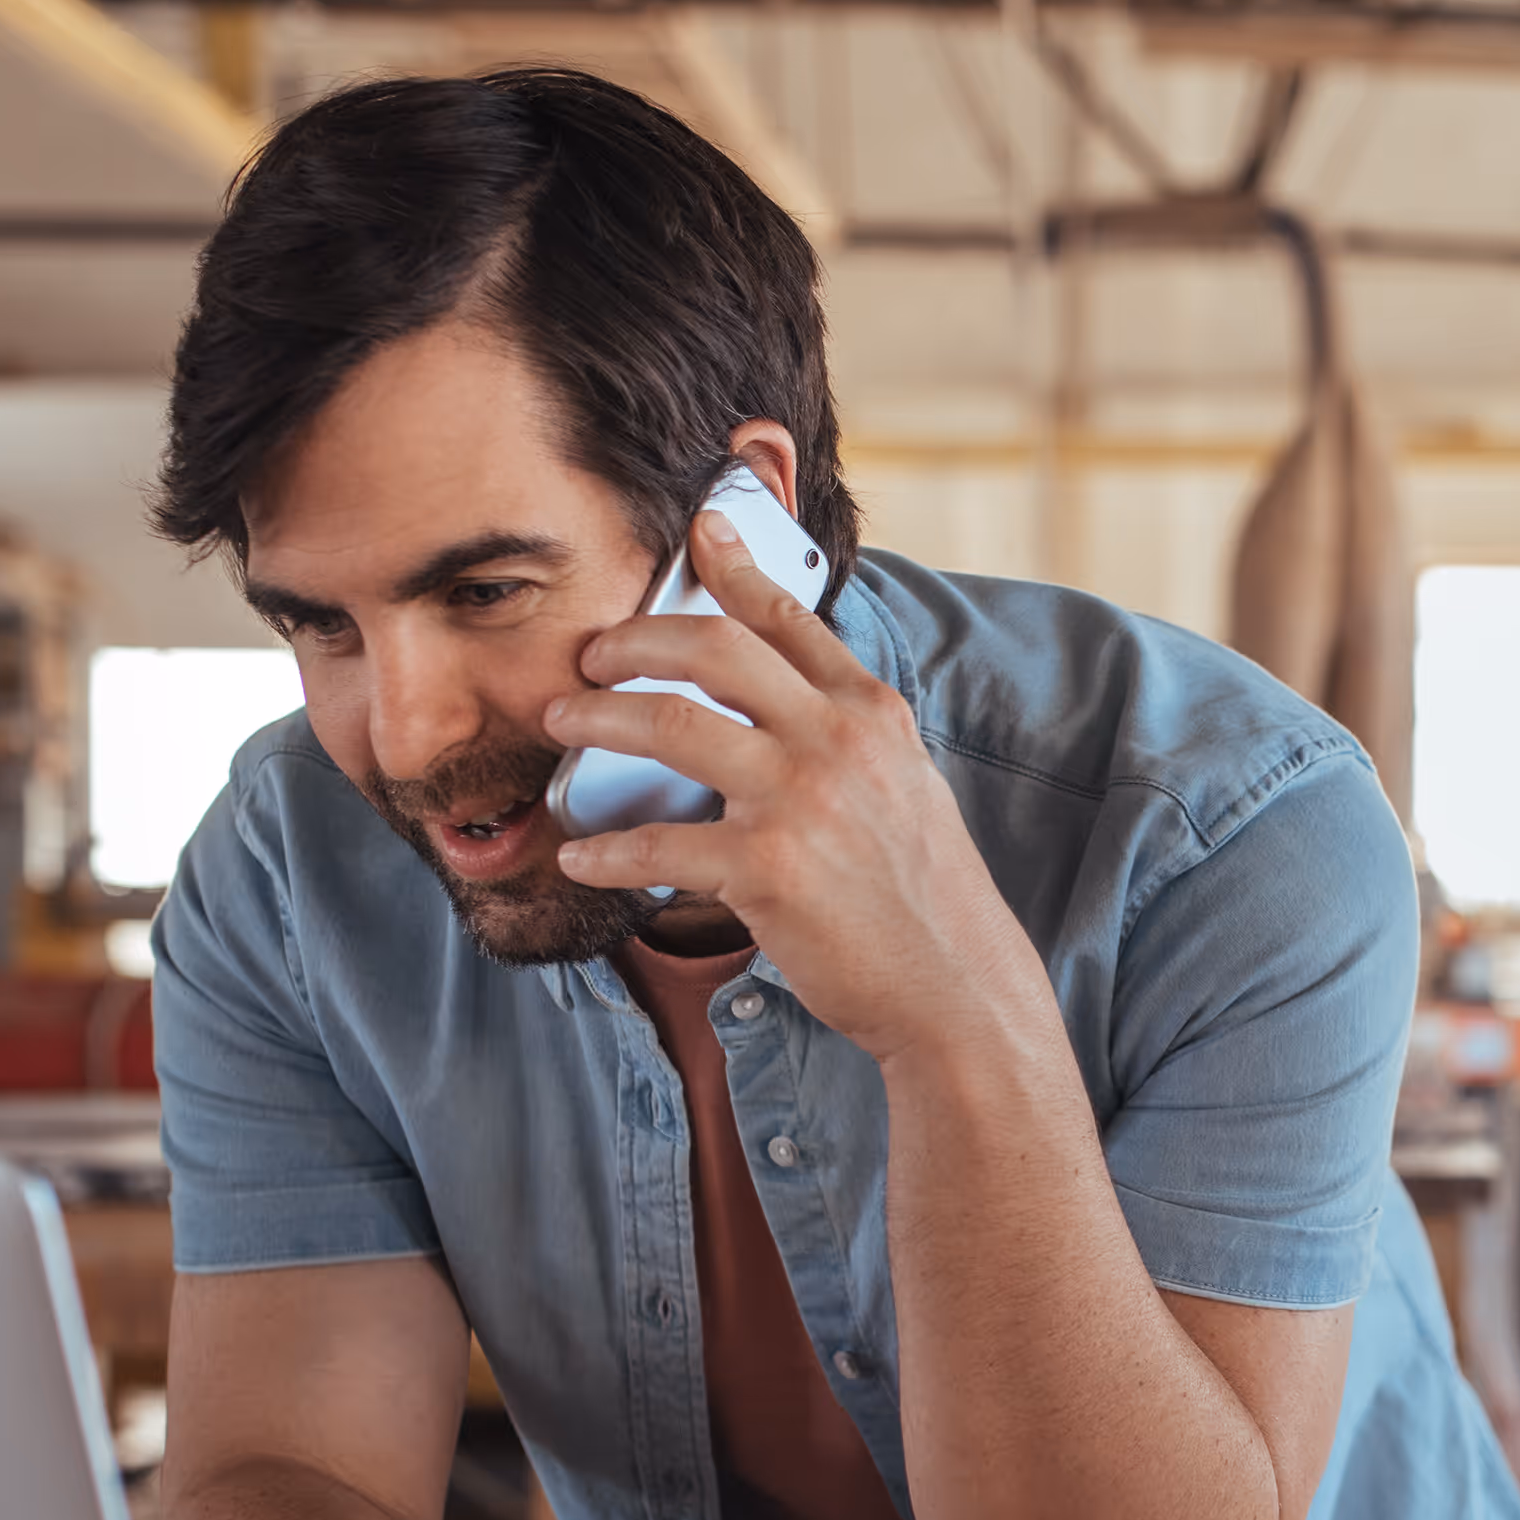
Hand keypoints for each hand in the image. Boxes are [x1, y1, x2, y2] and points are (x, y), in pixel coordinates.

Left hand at [542, 506, 1051, 1066]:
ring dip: (598, 719)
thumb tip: (789, 705)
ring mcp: (801, 801)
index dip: (736, 568)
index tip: (700, 532)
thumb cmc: (923, 897)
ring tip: (563, 725)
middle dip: (633, 640)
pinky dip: (606, 850)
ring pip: (671, 726)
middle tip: (591, 655)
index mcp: (870, 714)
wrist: (955, 988)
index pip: (790, 619)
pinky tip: (580, 855)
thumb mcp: (905, 787)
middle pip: (713, 650)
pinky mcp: (767, 870)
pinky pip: (658, 844)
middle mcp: (835, 741)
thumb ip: (849, 735)